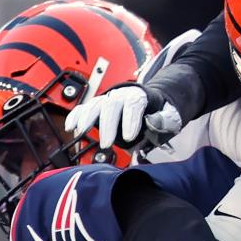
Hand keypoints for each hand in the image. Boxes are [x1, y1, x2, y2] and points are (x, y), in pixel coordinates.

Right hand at [64, 84, 182, 150]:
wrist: (151, 107)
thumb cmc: (159, 115)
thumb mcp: (169, 119)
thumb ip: (163, 121)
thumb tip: (154, 121)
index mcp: (140, 97)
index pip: (134, 104)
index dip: (130, 120)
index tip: (128, 137)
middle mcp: (121, 95)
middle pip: (111, 105)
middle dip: (107, 125)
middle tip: (106, 145)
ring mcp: (107, 101)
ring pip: (95, 105)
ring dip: (87, 118)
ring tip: (81, 133)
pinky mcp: (97, 108)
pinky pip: (84, 109)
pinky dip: (76, 117)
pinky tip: (71, 128)